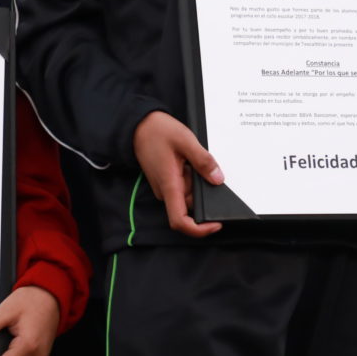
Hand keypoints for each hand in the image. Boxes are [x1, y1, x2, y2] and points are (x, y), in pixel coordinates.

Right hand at [132, 110, 223, 237]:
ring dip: (197, 183)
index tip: (215, 224)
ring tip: (194, 160)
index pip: (180, 221)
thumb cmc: (158, 132)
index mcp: (169, 185)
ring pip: (187, 196)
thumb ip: (203, 161)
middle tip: (207, 171)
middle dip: (202, 194)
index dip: (199, 230)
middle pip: (189, 208)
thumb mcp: (185, 141)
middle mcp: (165, 191)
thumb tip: (217, 179)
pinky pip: (183, 187)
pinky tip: (190, 161)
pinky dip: (192, 178)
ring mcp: (164, 187)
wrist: (139, 126)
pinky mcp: (165, 181)